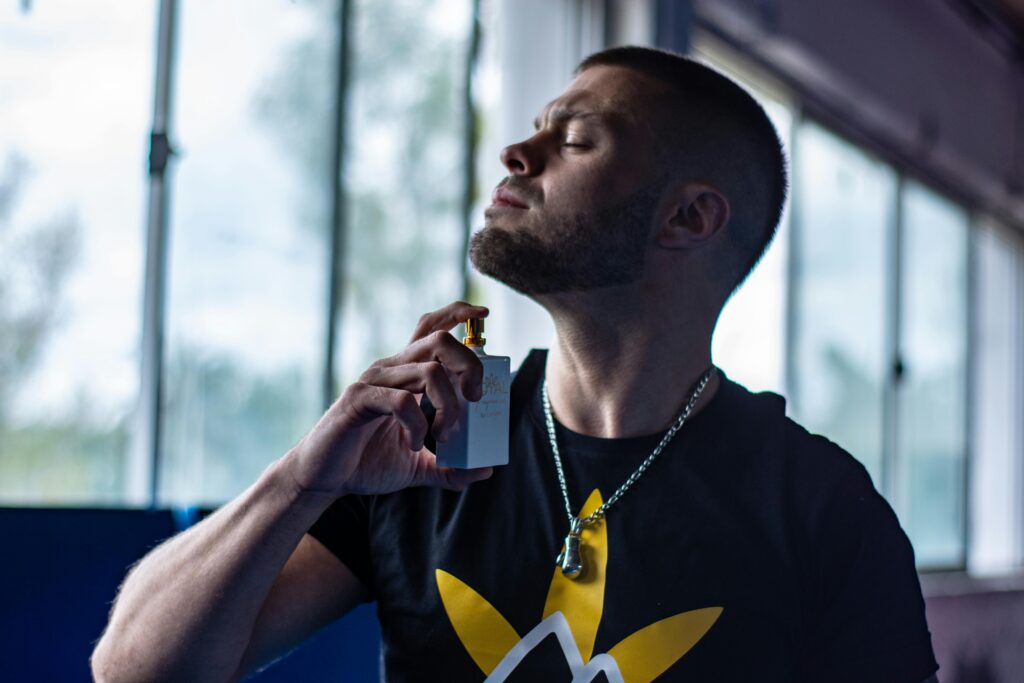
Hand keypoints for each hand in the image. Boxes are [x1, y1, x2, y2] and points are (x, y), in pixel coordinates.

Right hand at [282, 301, 493, 498]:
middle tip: (474, 399)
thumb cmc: (366, 464)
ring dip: (448, 406)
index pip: (431, 328)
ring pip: (429, 371)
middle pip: (439, 341)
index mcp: (405, 373)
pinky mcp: (359, 399)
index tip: (483, 313)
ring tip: (443, 436)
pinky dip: (417, 425)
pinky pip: (402, 400)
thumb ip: (450, 468)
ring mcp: (373, 381)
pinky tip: (413, 444)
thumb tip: (485, 471)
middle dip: (469, 366)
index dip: (457, 313)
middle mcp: (391, 369)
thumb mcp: (418, 467)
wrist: (324, 479)